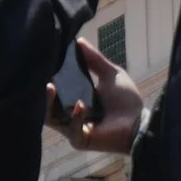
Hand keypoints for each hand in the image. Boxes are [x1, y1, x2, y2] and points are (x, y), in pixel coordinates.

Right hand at [50, 38, 142, 153]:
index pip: (55, 91)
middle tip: (41, 77)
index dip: (47, 79)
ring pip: (52, 118)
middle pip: (47, 105)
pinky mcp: (80, 140)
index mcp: (75, 100)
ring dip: (49, 103)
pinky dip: (75, 117)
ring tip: (50, 88)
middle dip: (43, 92)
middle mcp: (69, 115)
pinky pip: (72, 130)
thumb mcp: (110, 74)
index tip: (44, 64)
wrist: (139, 123)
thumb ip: (94, 59)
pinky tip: (80, 105)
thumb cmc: (126, 101)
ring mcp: (73, 130)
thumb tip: (79, 40)